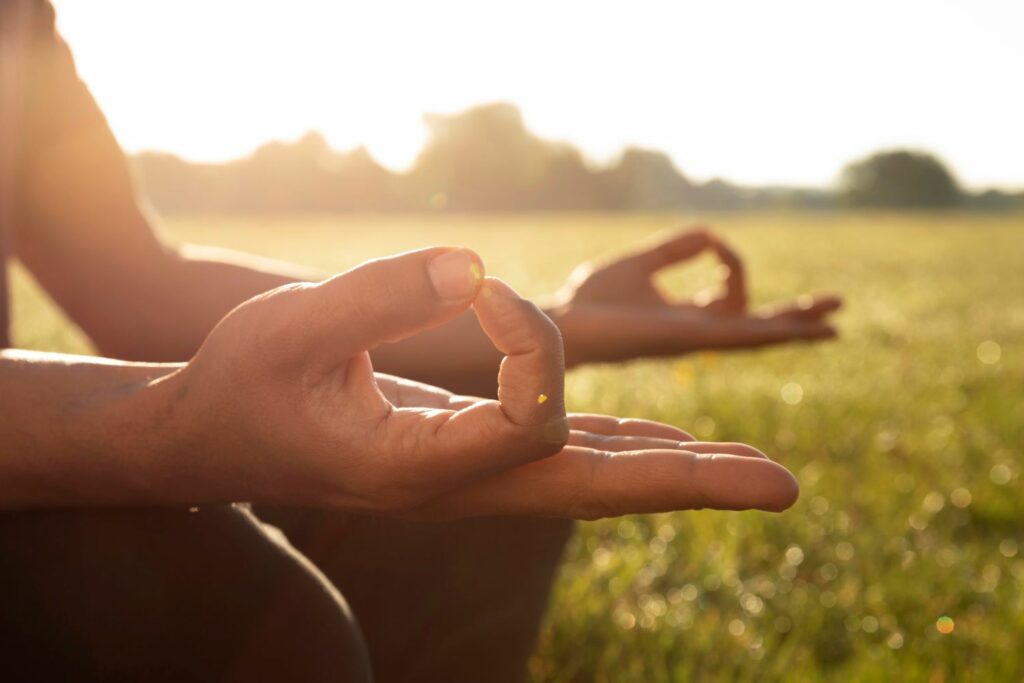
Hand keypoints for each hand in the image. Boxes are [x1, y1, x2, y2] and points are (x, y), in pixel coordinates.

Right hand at [148, 247, 795, 517]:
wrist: (209, 441)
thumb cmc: (237, 384)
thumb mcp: (288, 326)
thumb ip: (382, 295)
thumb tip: (477, 267)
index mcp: (415, 472)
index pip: (532, 416)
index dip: (530, 337)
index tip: (475, 280)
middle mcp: (456, 489)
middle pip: (596, 490)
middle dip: (691, 482)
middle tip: (786, 488)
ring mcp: (466, 480)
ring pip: (588, 481)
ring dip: (673, 471)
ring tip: (752, 471)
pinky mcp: (465, 457)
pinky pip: (560, 460)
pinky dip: (621, 448)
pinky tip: (664, 444)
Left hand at [553, 227, 841, 364]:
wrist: (565, 321)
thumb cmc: (592, 299)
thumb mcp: (642, 263)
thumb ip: (677, 249)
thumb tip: (712, 235)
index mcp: (686, 317)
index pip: (731, 295)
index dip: (731, 261)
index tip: (713, 242)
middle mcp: (697, 333)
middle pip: (757, 326)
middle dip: (794, 316)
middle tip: (836, 308)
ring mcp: (698, 340)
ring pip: (759, 335)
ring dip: (797, 326)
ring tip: (835, 324)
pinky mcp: (692, 340)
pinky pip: (744, 336)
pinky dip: (777, 332)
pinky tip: (807, 331)